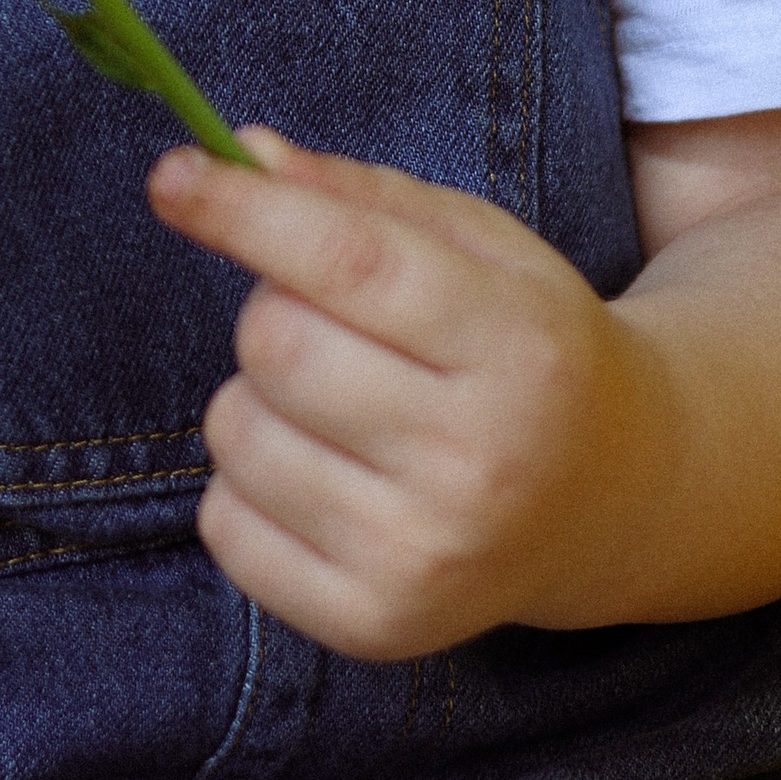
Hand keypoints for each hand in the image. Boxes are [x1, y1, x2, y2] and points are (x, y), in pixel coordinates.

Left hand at [147, 127, 665, 658]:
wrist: (606, 500)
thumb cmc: (523, 347)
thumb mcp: (479, 247)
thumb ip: (358, 195)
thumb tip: (241, 153)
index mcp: (520, 347)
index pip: (354, 263)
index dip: (247, 212)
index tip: (174, 172)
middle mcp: (480, 463)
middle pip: (277, 347)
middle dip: (272, 311)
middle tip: (328, 324)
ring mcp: (424, 558)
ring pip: (236, 432)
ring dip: (256, 400)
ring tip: (338, 409)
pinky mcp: (372, 626)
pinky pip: (223, 526)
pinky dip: (246, 486)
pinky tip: (326, 478)